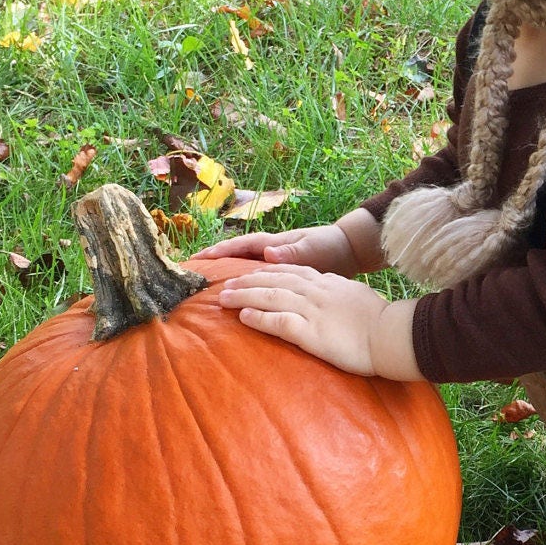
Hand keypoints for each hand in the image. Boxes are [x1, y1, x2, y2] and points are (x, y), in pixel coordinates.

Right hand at [194, 222, 359, 275]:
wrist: (351, 251)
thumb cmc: (332, 247)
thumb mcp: (314, 248)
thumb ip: (293, 251)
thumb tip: (268, 252)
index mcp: (276, 244)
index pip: (242, 246)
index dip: (220, 251)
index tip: (200, 259)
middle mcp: (273, 252)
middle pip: (239, 257)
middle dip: (218, 263)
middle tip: (194, 274)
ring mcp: (278, 263)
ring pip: (248, 269)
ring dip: (231, 276)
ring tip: (210, 289)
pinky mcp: (286, 276)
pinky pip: (261, 280)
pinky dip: (249, 286)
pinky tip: (241, 300)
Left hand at [217, 264, 417, 377]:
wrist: (392, 334)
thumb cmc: (382, 321)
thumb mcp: (357, 298)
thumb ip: (339, 294)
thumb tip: (330, 297)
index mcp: (329, 283)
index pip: (292, 271)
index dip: (268, 271)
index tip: (251, 273)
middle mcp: (317, 291)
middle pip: (275, 280)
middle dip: (248, 280)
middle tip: (226, 284)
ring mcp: (313, 310)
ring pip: (271, 297)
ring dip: (245, 296)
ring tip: (224, 299)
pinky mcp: (312, 333)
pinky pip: (279, 322)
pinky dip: (259, 318)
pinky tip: (244, 318)